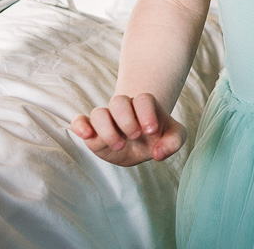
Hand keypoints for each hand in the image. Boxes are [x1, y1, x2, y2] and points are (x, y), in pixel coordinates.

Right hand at [71, 93, 185, 166]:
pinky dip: (80, 126)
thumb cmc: (158, 137)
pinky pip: (79, 121)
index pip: (143, 99)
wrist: (141, 144)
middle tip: (135, 136)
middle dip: (127, 120)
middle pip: (119, 101)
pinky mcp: (92, 130)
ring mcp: (106, 118)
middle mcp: (124, 108)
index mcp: (145, 105)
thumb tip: (158, 154)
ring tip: (119, 145)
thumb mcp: (174, 137)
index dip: (146, 113)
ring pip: (99, 113)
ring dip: (107, 129)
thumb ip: (173, 142)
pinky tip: (87, 135)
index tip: (150, 131)